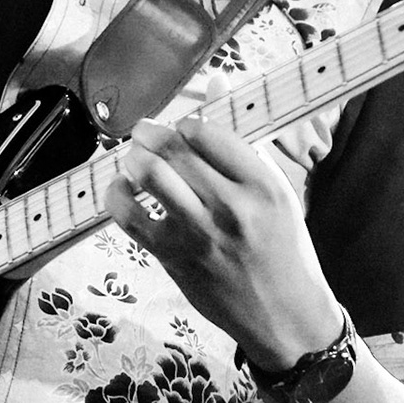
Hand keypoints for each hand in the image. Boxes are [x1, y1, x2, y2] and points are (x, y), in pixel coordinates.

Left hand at [107, 115, 342, 368]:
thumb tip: (217, 85)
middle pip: (174, 150)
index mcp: (263, 185)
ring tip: (134, 157)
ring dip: (133, 158)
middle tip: (144, 132)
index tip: (183, 128)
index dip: (187, 124)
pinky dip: (118, 194)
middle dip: (150, 133)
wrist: (285, 317)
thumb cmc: (285, 250)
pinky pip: (130, 217)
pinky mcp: (174, 259)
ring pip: (150, 176)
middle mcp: (231, 207)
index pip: (209, 132)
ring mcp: (199, 235)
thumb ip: (243, 144)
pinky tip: (122, 188)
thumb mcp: (278, 192)